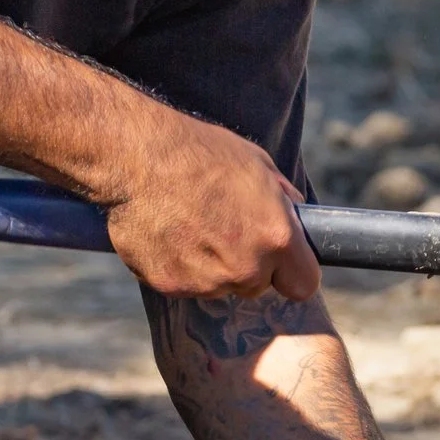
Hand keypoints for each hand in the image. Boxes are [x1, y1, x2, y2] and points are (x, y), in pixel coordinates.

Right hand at [103, 115, 320, 301]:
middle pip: (257, 286)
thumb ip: (282, 200)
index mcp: (276, 238)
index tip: (280, 260)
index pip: (303, 284)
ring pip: (219, 286)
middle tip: (224, 229)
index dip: (292, 271)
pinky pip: (185, 284)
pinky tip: (168, 233)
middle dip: (247, 265)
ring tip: (190, 224)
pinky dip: (179, 266)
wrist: (136, 158)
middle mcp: (245, 268)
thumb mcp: (257, 164)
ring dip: (211, 266)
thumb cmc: (198, 153)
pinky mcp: (171, 287)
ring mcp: (207, 282)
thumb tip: (295, 214)